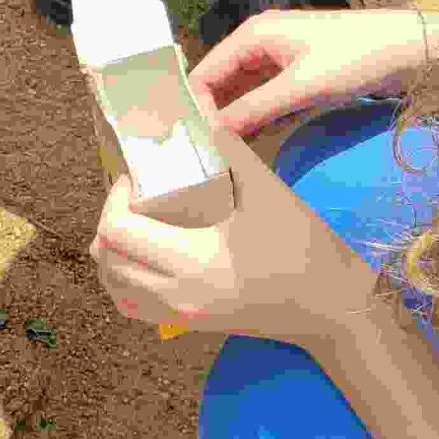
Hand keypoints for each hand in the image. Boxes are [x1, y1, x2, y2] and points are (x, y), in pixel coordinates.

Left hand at [89, 118, 374, 351]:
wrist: (332, 307)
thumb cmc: (304, 250)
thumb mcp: (268, 192)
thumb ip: (229, 151)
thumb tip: (200, 113)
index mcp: (193, 260)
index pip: (118, 231)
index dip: (115, 198)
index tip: (136, 178)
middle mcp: (176, 294)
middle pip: (107, 259)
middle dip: (109, 221)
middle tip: (133, 196)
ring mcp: (180, 315)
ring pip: (114, 288)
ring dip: (111, 254)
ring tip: (134, 223)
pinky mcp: (188, 324)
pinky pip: (133, 307)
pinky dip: (124, 282)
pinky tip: (142, 258)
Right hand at [189, 6, 438, 139]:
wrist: (414, 50)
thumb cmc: (356, 58)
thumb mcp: (300, 87)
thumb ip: (253, 110)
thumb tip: (212, 135)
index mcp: (253, 35)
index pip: (205, 72)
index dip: (196, 107)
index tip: (193, 144)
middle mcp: (262, 44)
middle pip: (222, 84)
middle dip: (214, 117)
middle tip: (205, 157)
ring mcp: (282, 60)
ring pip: (245, 95)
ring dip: (236, 122)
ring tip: (224, 157)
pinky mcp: (301, 76)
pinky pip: (268, 101)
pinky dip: (260, 121)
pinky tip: (253, 146)